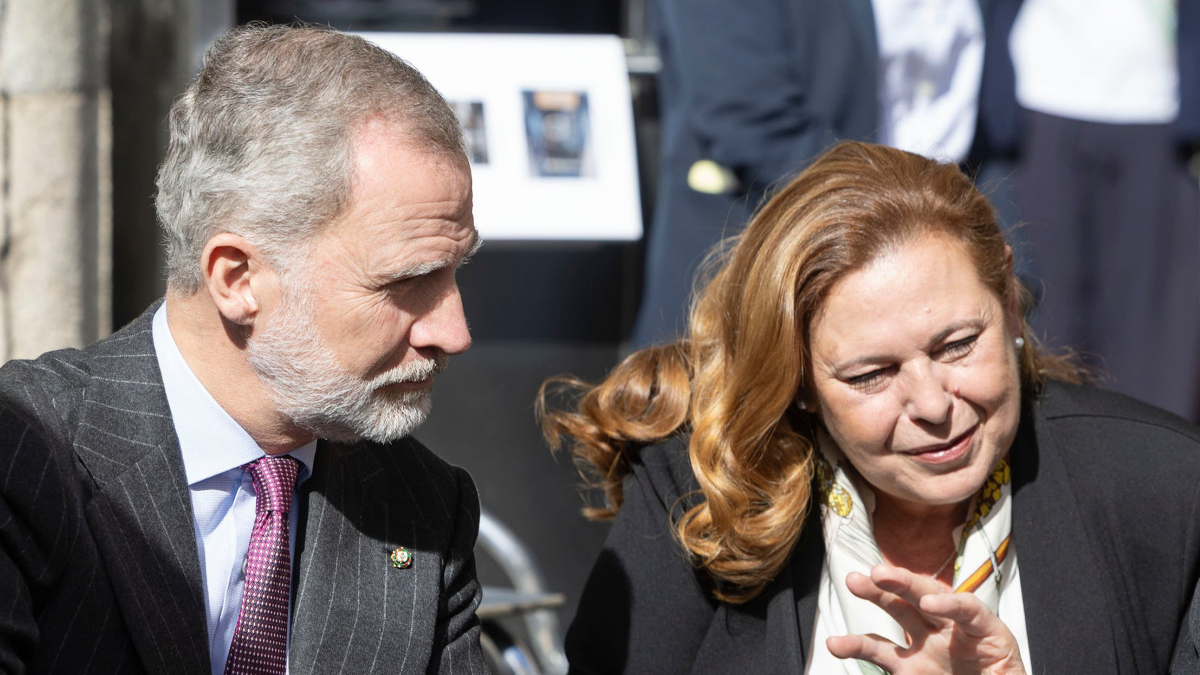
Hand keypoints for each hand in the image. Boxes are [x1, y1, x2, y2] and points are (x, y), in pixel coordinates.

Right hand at [826, 564, 1026, 674]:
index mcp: (985, 634)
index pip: (969, 610)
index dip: (951, 603)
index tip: (931, 604)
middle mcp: (952, 632)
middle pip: (927, 597)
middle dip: (903, 583)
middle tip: (879, 573)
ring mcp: (927, 646)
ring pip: (898, 612)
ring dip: (876, 595)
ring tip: (854, 582)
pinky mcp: (907, 666)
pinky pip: (879, 651)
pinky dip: (856, 646)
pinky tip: (835, 643)